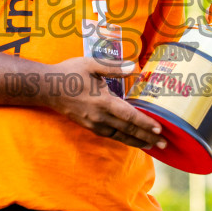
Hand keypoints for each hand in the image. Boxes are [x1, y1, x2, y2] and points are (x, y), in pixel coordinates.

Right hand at [40, 56, 166, 151]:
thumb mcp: (92, 64)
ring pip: (120, 136)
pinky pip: (110, 136)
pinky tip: (131, 140)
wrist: (47, 88)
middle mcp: (99, 116)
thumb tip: (134, 67)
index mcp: (103, 101)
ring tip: (152, 146)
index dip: (145, 123)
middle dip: (147, 138)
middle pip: (128, 130)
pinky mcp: (88, 126)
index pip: (129, 115)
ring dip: (137, 142)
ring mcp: (93, 123)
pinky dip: (123, 139)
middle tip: (164, 144)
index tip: (160, 129)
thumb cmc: (70, 73)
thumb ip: (114, 67)